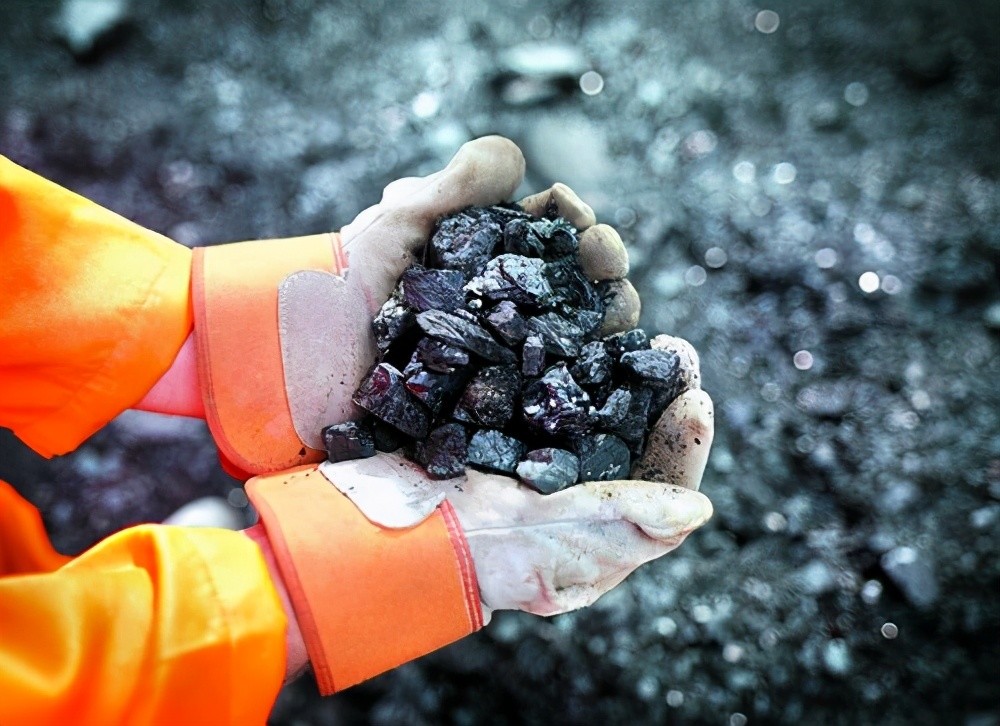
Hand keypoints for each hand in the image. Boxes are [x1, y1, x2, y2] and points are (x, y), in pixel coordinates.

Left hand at [278, 141, 642, 449]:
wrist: (298, 363)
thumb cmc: (338, 285)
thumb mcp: (399, 222)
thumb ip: (458, 186)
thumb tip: (518, 158)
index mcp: (482, 255)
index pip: (549, 230)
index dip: (574, 220)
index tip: (575, 218)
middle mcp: (500, 306)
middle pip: (575, 284)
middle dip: (603, 266)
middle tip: (603, 262)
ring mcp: (501, 360)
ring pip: (577, 338)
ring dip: (608, 322)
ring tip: (612, 319)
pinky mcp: (495, 410)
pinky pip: (552, 397)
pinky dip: (588, 385)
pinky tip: (600, 373)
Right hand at [321, 332, 714, 618]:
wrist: (363, 524)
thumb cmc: (452, 549)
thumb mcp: (538, 545)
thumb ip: (618, 525)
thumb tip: (699, 512)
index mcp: (587, 524)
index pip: (657, 485)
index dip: (683, 444)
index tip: (694, 399)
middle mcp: (564, 481)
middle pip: (630, 425)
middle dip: (653, 378)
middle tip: (670, 343)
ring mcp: (528, 442)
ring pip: (590, 387)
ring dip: (612, 343)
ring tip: (627, 307)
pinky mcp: (490, 408)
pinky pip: (537, 367)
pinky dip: (555, 331)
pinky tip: (563, 301)